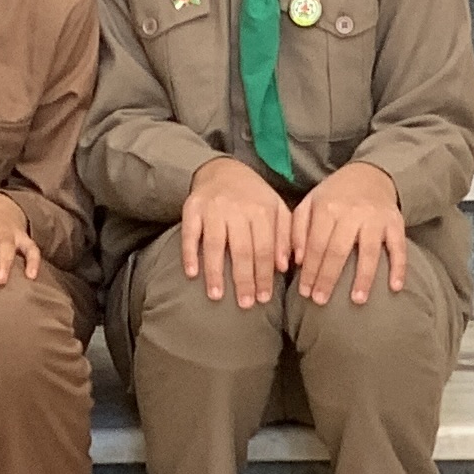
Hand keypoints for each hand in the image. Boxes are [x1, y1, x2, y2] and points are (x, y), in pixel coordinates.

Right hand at [177, 154, 294, 307]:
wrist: (222, 169)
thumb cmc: (253, 196)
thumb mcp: (276, 208)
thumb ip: (285, 236)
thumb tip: (285, 266)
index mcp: (261, 209)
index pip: (265, 248)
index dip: (264, 275)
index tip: (263, 298)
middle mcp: (236, 208)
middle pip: (241, 249)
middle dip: (244, 279)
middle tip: (245, 304)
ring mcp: (212, 208)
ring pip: (214, 244)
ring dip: (215, 272)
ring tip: (217, 296)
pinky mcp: (192, 207)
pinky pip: (189, 233)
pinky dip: (189, 253)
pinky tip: (192, 273)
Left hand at [288, 159, 414, 307]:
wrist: (370, 175)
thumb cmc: (335, 196)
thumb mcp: (311, 203)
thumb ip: (298, 229)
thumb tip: (296, 261)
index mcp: (327, 207)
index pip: (316, 244)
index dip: (310, 270)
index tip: (305, 292)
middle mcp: (352, 212)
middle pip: (338, 250)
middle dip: (328, 278)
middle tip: (320, 301)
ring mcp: (376, 218)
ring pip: (370, 251)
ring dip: (363, 278)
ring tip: (358, 300)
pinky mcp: (396, 223)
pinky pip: (399, 247)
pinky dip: (399, 268)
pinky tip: (395, 287)